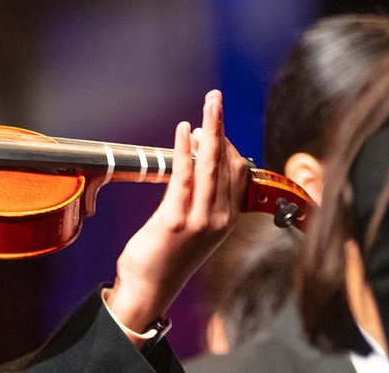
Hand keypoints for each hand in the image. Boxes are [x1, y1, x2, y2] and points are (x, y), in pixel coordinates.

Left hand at [107, 90, 245, 344]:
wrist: (149, 289)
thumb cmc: (166, 258)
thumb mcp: (193, 230)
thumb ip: (201, 202)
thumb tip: (198, 170)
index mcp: (226, 219)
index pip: (239, 172)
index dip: (228, 144)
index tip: (212, 127)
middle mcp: (220, 218)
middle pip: (228, 162)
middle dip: (222, 126)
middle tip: (214, 99)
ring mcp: (201, 220)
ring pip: (211, 164)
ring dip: (209, 130)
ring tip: (207, 105)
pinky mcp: (177, 220)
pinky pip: (185, 176)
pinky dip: (186, 149)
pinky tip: (184, 131)